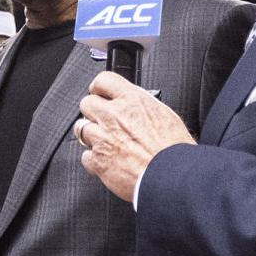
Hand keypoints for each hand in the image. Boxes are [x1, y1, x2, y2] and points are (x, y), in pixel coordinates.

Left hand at [77, 71, 193, 202]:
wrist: (172, 176)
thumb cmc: (174, 149)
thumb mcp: (164, 115)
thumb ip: (143, 106)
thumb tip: (136, 103)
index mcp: (132, 100)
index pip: (103, 80)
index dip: (100, 88)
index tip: (101, 94)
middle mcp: (114, 116)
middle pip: (86, 103)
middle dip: (93, 112)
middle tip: (103, 121)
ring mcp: (103, 138)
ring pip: (81, 129)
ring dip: (92, 136)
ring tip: (106, 143)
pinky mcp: (98, 161)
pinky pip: (85, 156)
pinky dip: (94, 160)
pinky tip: (108, 162)